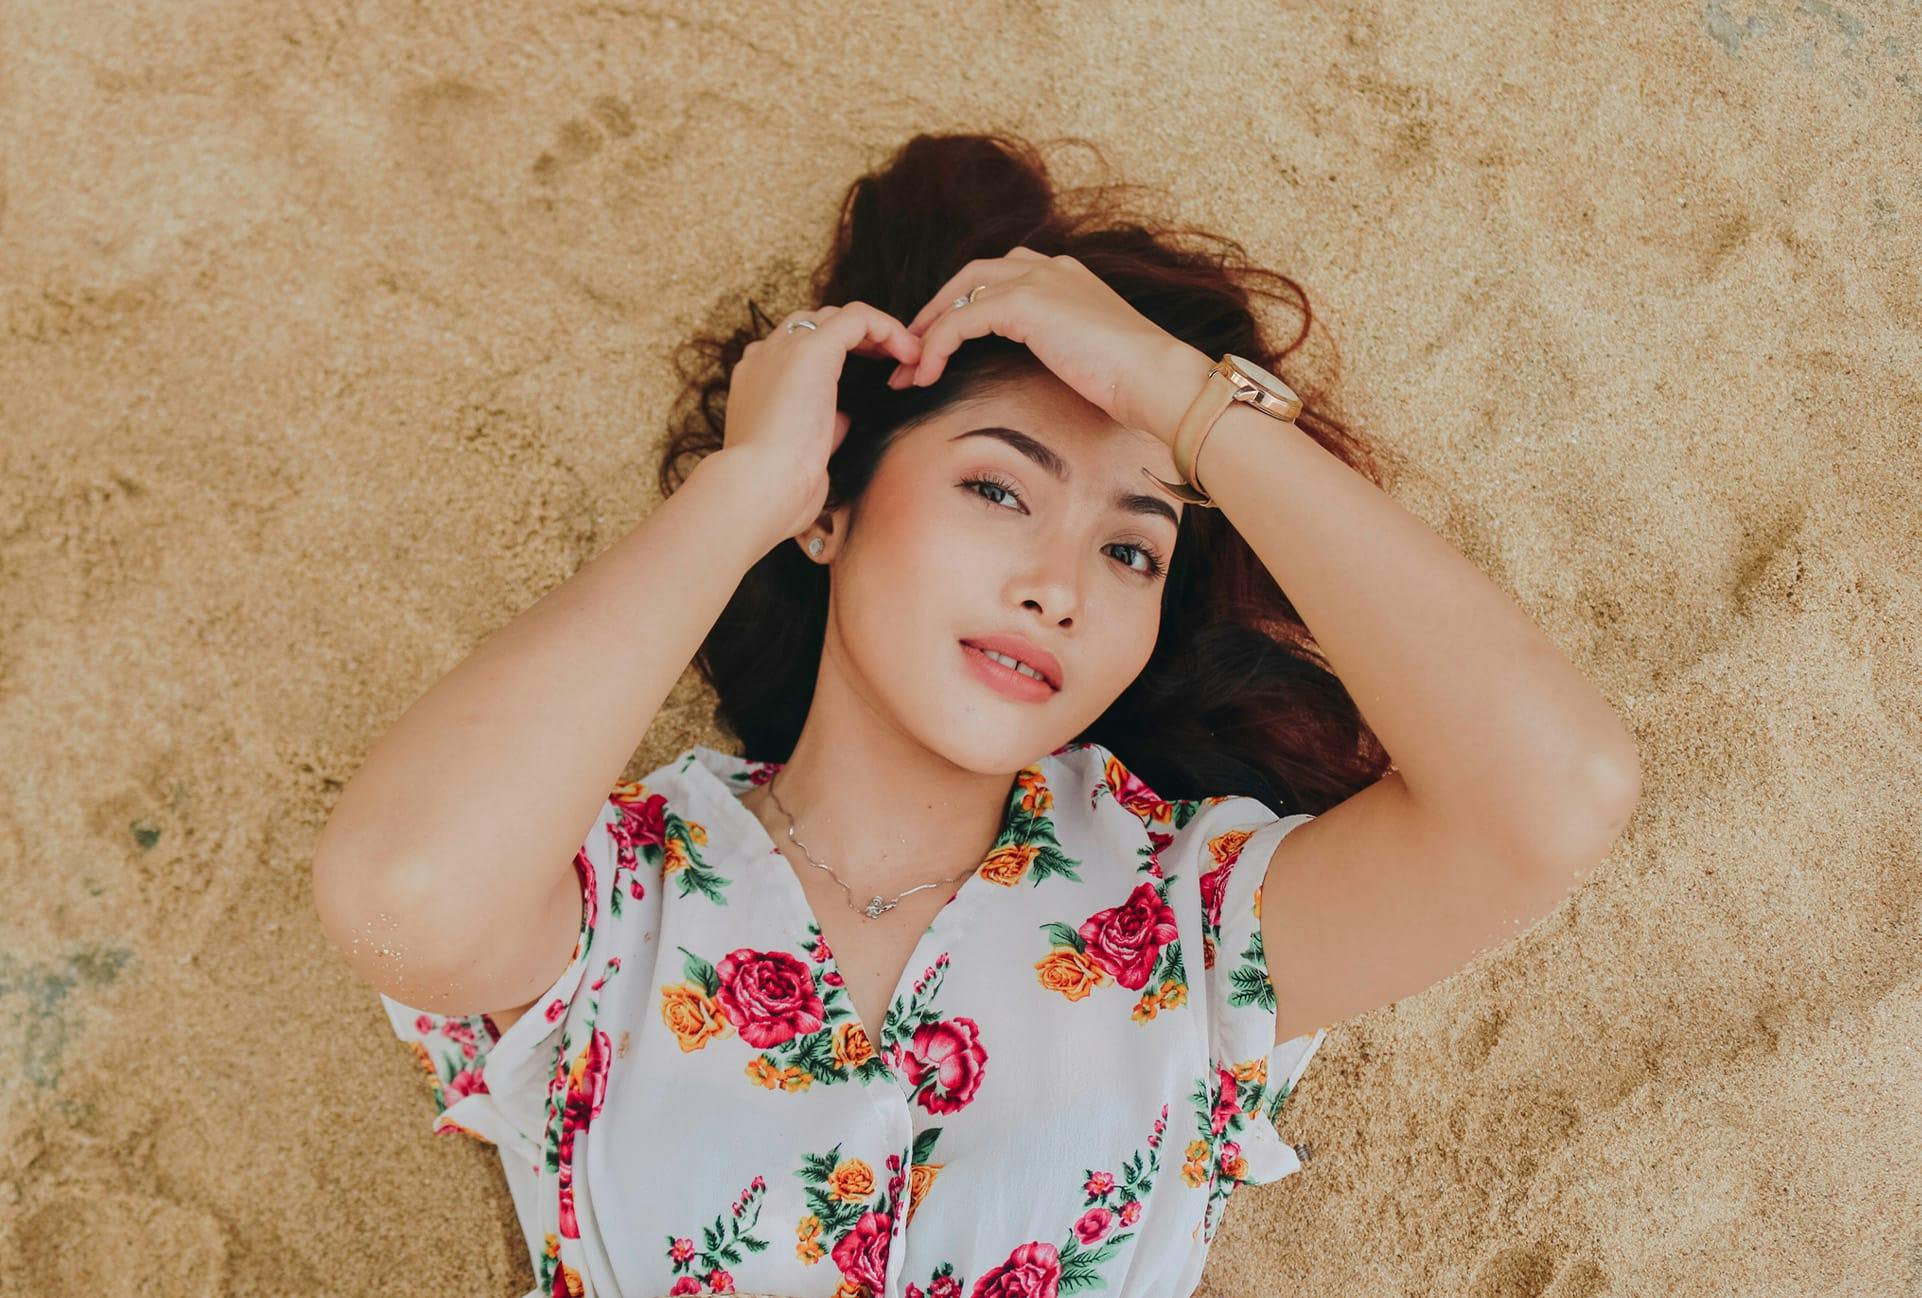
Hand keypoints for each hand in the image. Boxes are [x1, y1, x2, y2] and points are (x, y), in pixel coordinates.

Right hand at [722, 301, 924, 541]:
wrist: (758, 488)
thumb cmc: (777, 486)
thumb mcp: (800, 449)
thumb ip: (819, 425)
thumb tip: (843, 418)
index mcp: (756, 380)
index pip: (797, 348)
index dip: (839, 356)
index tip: (871, 378)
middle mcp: (765, 356)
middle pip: (817, 325)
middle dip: (859, 340)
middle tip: (893, 366)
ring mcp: (785, 348)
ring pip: (838, 317)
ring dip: (877, 334)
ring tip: (907, 359)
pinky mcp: (811, 349)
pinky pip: (858, 318)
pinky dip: (889, 329)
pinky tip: (910, 355)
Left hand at [890, 247, 1201, 444]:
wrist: (1157, 378)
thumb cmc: (1134, 381)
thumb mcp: (1088, 353)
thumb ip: (1060, 346)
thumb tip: (1042, 369)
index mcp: (1066, 276)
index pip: (1001, 277)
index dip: (966, 305)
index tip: (942, 342)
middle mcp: (1049, 267)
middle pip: (972, 276)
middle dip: (937, 310)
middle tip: (911, 347)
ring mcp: (1038, 279)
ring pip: (961, 296)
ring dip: (928, 332)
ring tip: (908, 368)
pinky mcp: (1025, 302)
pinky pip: (961, 320)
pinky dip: (937, 346)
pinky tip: (926, 374)